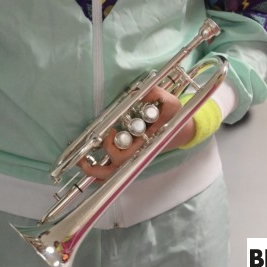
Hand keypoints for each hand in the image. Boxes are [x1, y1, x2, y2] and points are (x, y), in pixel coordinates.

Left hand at [78, 86, 195, 180]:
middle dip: (98, 167)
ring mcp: (135, 158)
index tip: (109, 132)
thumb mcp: (169, 101)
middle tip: (84, 158)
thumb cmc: (175, 116)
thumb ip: (154, 94)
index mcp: (146, 143)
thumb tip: (137, 91)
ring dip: (96, 172)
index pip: (125, 153)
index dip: (112, 146)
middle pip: (115, 170)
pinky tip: (90, 166)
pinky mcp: (132, 157)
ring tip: (81, 163)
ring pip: (114, 175)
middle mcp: (139, 153)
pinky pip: (115, 171)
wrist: (184, 130)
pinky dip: (101, 173)